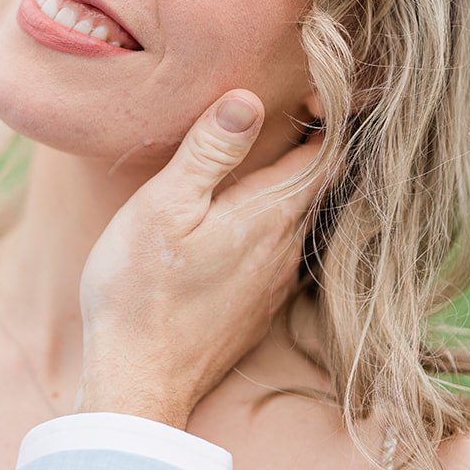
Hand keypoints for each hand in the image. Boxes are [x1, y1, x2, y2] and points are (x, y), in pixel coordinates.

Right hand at [77, 90, 326, 429]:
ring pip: (302, 219)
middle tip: (301, 107)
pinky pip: (282, 250)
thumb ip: (210, 151)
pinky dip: (276, 221)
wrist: (138, 382)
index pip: (326, 153)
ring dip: (295, 184)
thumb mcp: (164, 206)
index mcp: (270, 215)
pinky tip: (249, 217)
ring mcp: (274, 283)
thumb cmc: (140, 290)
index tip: (314, 88)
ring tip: (276, 153)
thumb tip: (249, 97)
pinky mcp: (257, 308)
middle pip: (320, 185)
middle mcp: (286, 249)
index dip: (330, 114)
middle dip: (316, 144)